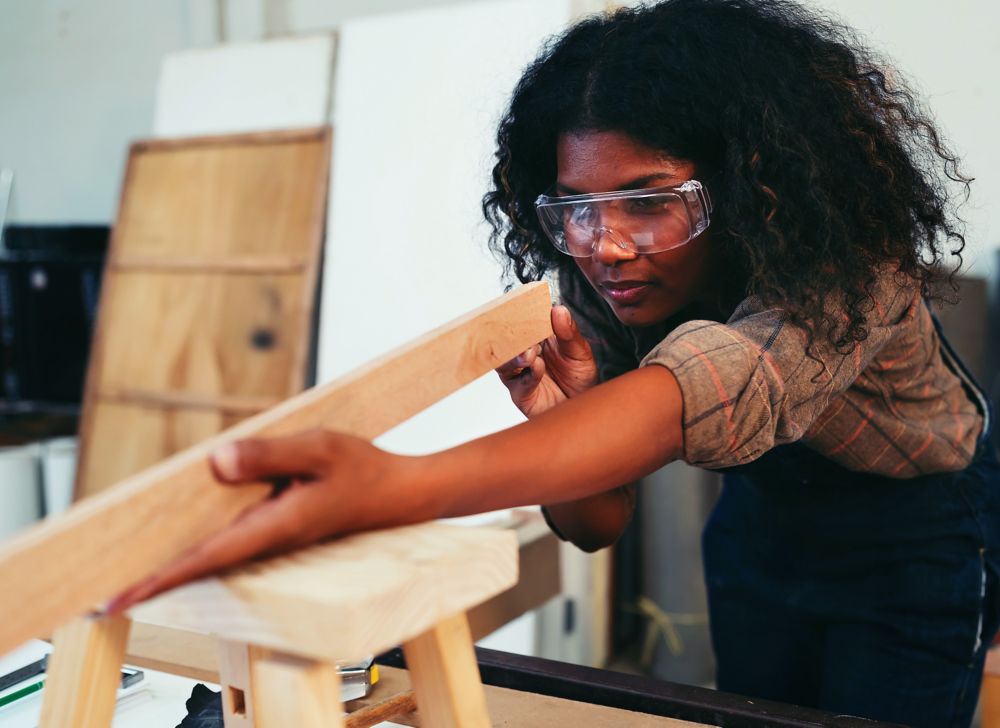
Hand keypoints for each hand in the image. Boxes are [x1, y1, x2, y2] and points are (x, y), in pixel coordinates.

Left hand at [107, 429, 409, 613]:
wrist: (403, 494)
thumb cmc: (366, 471)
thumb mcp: (320, 447)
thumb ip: (269, 454)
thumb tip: (216, 462)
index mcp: (278, 525)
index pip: (208, 556)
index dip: (162, 578)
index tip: (121, 598)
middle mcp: (272, 540)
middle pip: (203, 566)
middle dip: (155, 582)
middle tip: (107, 598)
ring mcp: (277, 539)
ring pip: (216, 557)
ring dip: (176, 567)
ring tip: (135, 575)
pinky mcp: (281, 531)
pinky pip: (232, 543)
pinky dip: (202, 550)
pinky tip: (186, 543)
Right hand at [496, 305, 597, 417]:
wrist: (583, 407)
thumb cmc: (579, 378)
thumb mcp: (580, 351)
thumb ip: (569, 332)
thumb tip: (559, 310)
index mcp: (537, 338)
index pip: (523, 322)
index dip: (520, 313)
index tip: (523, 306)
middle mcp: (525, 353)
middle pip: (508, 341)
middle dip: (514, 336)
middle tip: (525, 333)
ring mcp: (520, 373)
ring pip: (506, 362)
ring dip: (516, 356)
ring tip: (530, 354)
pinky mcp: (520, 393)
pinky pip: (517, 383)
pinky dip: (527, 375)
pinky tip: (537, 368)